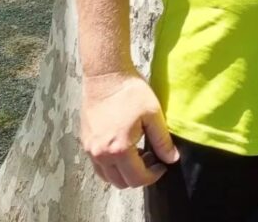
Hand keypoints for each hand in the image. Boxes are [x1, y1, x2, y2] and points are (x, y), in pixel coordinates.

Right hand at [80, 70, 178, 187]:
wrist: (106, 76)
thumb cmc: (130, 92)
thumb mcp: (153, 114)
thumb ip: (162, 140)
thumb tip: (172, 159)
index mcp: (119, 149)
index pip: (136, 178)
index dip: (153, 176)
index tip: (162, 165)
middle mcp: (101, 155)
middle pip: (120, 182)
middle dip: (139, 175)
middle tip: (151, 158)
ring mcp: (90, 150)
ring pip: (107, 176)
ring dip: (124, 172)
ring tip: (138, 152)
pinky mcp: (85, 142)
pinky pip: (98, 165)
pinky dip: (111, 164)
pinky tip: (123, 147)